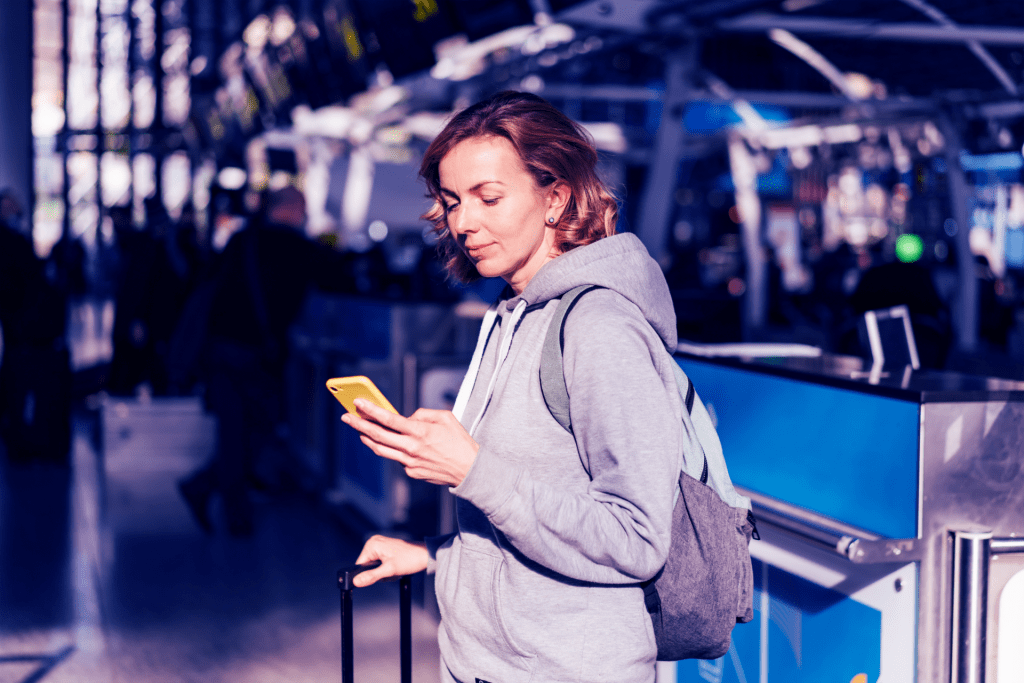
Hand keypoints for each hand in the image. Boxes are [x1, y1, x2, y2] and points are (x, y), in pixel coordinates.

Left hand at [341, 399, 477, 486]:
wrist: (471, 470)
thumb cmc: (460, 441)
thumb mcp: (446, 417)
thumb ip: (423, 414)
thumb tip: (406, 419)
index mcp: (420, 431)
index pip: (388, 419)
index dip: (370, 410)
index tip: (358, 403)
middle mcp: (411, 448)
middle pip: (377, 435)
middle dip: (359, 424)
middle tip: (346, 417)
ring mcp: (410, 463)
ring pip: (381, 450)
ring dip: (367, 439)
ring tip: (360, 431)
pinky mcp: (412, 472)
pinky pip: (398, 458)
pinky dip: (393, 449)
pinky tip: (393, 444)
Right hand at [353, 535, 428, 586]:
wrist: (426, 555)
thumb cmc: (410, 560)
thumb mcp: (389, 570)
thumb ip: (371, 576)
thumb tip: (355, 581)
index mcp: (372, 544)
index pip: (360, 565)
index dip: (368, 574)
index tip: (382, 575)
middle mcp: (374, 542)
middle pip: (367, 566)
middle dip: (379, 573)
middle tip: (391, 572)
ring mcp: (380, 545)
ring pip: (374, 566)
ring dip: (384, 572)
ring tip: (396, 569)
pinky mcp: (386, 549)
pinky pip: (381, 563)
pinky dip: (388, 568)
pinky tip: (396, 567)